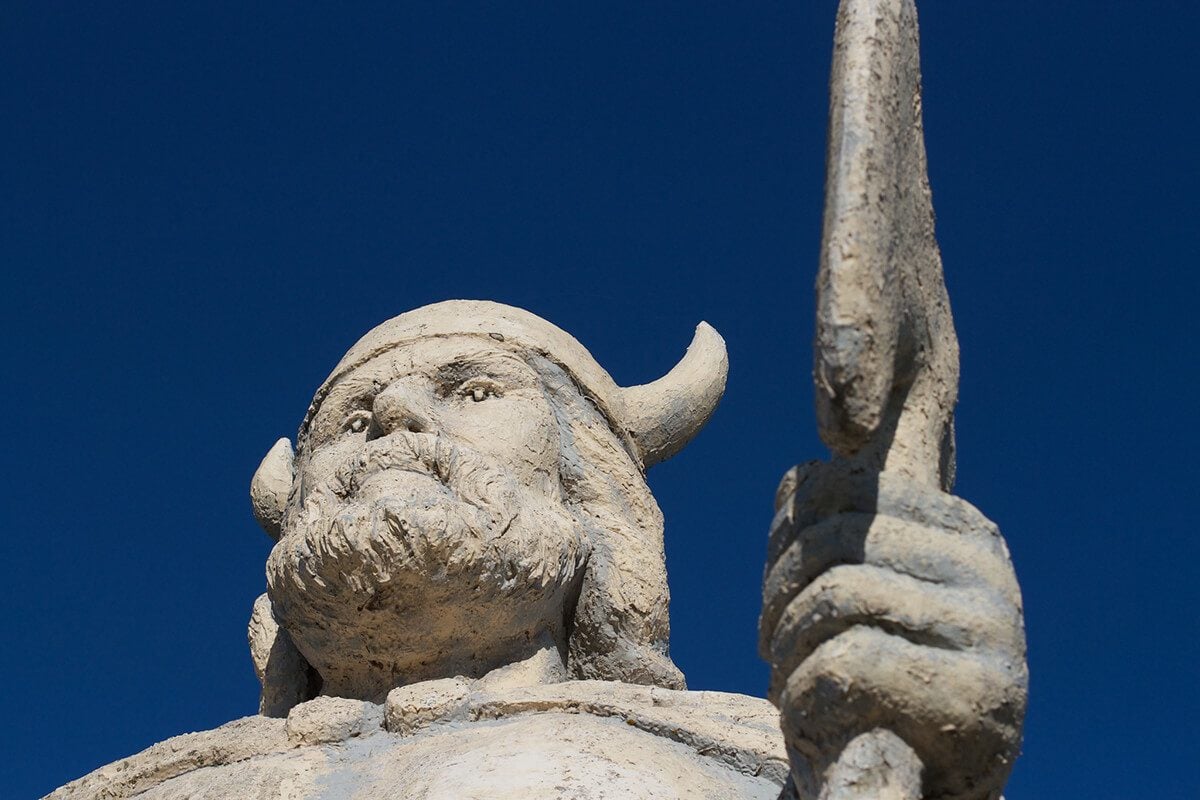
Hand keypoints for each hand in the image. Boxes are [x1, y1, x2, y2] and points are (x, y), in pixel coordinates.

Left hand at [760, 461, 1026, 799]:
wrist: (919, 795)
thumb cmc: (877, 688)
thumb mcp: (862, 595)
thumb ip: (843, 530)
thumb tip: (801, 474)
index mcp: (961, 531)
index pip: (834, 488)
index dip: (782, 545)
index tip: (779, 598)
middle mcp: (988, 570)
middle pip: (830, 541)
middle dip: (780, 602)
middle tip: (775, 651)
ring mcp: (992, 630)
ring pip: (835, 597)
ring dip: (789, 653)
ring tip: (796, 688)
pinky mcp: (977, 695)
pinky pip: (844, 663)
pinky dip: (807, 698)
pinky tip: (822, 723)